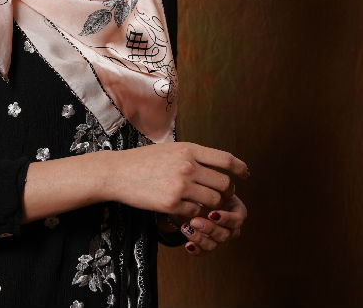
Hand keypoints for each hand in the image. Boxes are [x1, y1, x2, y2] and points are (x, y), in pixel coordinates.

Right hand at [103, 142, 248, 218]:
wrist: (117, 172)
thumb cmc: (144, 160)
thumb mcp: (172, 149)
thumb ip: (194, 155)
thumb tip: (218, 165)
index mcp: (189, 149)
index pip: (226, 160)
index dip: (240, 169)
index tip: (245, 174)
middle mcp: (188, 166)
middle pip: (225, 184)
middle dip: (228, 192)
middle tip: (222, 195)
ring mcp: (181, 186)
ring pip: (213, 201)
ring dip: (213, 205)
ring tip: (204, 203)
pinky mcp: (172, 204)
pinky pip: (195, 212)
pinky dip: (194, 213)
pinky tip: (184, 208)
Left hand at [180, 193, 247, 255]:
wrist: (191, 199)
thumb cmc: (204, 190)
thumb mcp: (210, 187)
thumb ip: (213, 190)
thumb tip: (209, 190)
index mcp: (237, 212)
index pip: (237, 220)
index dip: (226, 219)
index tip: (212, 214)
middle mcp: (231, 228)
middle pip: (225, 234)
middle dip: (209, 228)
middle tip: (194, 221)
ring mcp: (220, 239)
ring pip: (214, 245)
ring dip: (199, 238)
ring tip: (186, 228)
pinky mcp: (207, 246)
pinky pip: (203, 252)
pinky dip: (196, 250)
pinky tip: (188, 245)